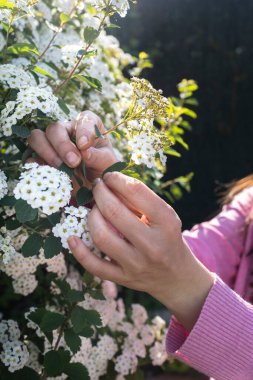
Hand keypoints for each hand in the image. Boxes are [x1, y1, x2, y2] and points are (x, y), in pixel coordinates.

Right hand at [28, 111, 116, 190]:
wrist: (93, 189)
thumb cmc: (103, 171)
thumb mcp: (108, 165)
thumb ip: (99, 157)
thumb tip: (85, 152)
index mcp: (88, 127)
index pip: (84, 118)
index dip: (83, 129)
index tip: (84, 145)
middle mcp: (67, 131)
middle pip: (55, 128)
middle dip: (62, 145)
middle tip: (74, 162)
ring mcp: (50, 144)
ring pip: (36, 137)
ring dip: (47, 152)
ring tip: (61, 168)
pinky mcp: (41, 160)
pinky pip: (31, 158)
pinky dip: (37, 165)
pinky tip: (50, 174)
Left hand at [68, 172, 214, 329]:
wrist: (176, 276)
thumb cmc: (167, 237)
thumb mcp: (164, 216)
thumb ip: (142, 200)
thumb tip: (111, 180)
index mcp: (166, 222)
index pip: (136, 192)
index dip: (116, 179)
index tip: (109, 176)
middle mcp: (152, 244)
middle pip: (114, 212)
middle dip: (100, 194)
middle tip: (97, 187)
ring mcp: (136, 264)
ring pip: (101, 237)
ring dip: (91, 217)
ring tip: (94, 209)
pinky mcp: (123, 278)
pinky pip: (95, 266)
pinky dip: (79, 251)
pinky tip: (72, 237)